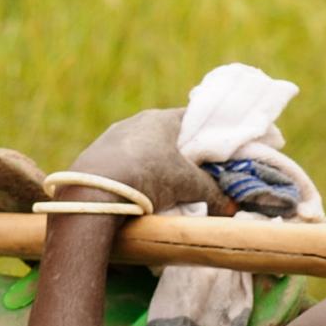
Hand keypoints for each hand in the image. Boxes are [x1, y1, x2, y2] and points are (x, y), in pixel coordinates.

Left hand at [68, 107, 233, 214]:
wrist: (95, 192)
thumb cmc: (149, 177)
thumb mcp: (189, 186)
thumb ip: (212, 193)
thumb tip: (231, 208)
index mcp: (160, 119)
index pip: (191, 118)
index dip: (206, 134)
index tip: (216, 151)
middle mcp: (135, 122)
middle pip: (167, 135)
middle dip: (181, 153)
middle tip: (195, 174)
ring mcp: (112, 138)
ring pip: (143, 149)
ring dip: (155, 165)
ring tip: (165, 188)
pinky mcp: (95, 156)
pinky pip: (123, 162)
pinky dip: (134, 174)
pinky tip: (137, 192)